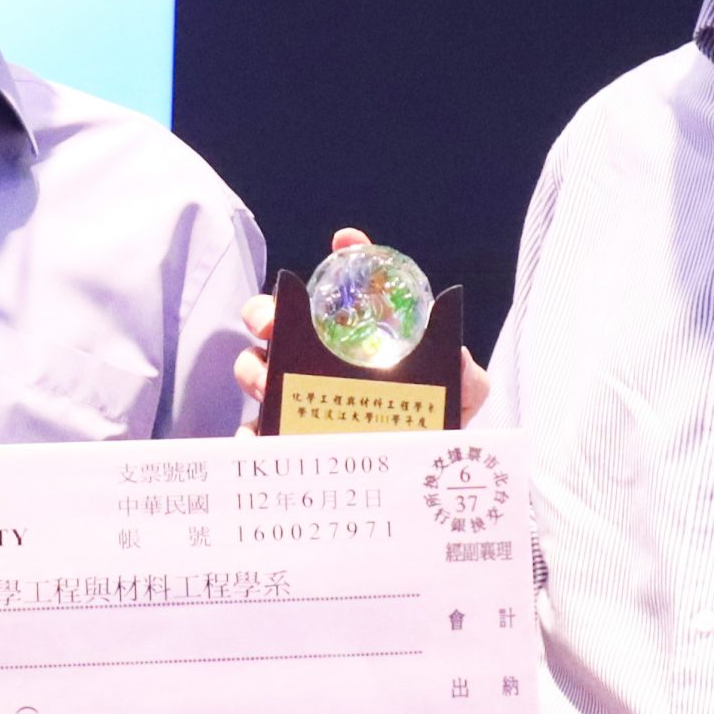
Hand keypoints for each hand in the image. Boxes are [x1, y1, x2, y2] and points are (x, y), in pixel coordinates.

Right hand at [235, 227, 489, 430]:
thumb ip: (466, 375)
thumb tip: (458, 356)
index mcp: (358, 337)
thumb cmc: (432, 422)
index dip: (346, 257)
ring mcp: (297, 395)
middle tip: (273, 325)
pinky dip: (248, 433)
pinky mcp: (284, 437)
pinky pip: (255, 431)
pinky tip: (256, 438)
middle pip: (278, 318)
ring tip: (268, 386)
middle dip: (265, 311)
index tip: (345, 242)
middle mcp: (320, 358)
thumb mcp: (459, 394)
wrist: (418, 471)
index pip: (347, 287)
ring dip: (254, 370)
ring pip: (257, 368)